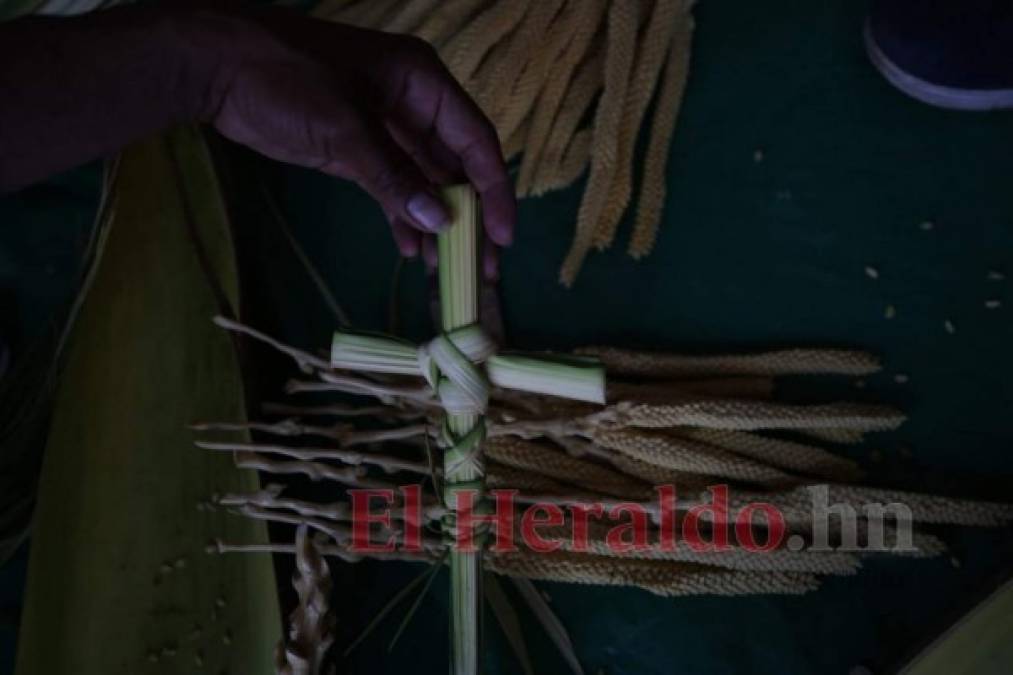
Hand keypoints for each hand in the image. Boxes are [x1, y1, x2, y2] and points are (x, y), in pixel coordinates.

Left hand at [199, 9, 514, 277]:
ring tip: (447, 269)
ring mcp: (384, 128)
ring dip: (436, 223)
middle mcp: (413, 104)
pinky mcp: (356, 149)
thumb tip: (441, 222)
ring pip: (425, 181)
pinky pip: (392, 187)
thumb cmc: (284, 78)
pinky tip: (411, 249)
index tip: (503, 235)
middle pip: (455, 165)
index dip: (494, 189)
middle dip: (469, 215)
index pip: (475, 140)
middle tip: (482, 266)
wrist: (214, 67)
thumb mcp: (344, 127)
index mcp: (422, 82)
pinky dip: (402, 216)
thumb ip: (394, 176)